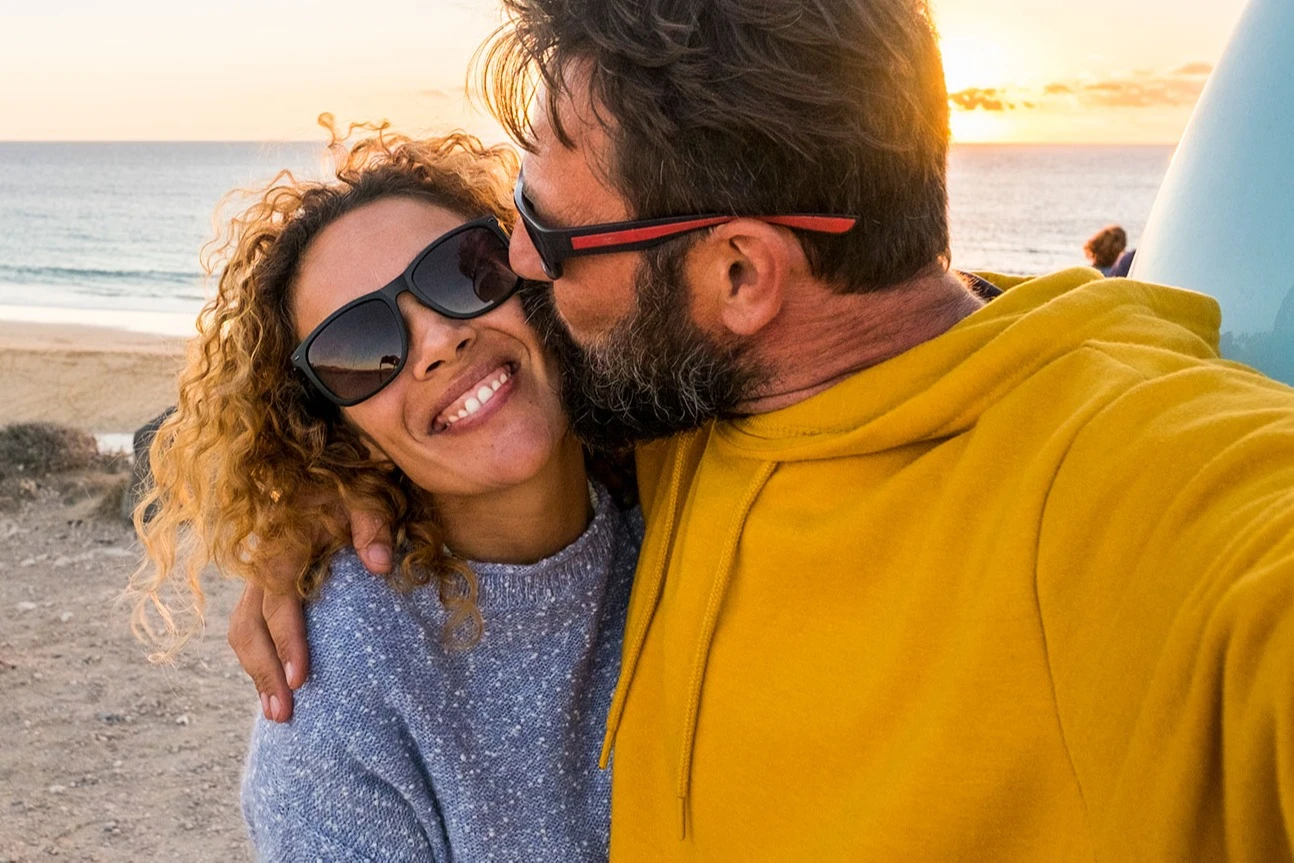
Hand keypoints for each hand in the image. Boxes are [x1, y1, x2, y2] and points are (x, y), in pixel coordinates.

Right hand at [227, 506, 395, 721]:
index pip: (278, 602)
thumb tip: (381, 564)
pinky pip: (250, 625)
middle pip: (248, 625)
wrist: (321, 467)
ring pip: (242, 629)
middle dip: (263, 672)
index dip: (287, 641)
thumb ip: (374, 525)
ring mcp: (259, 576)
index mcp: (282, 546)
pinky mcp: (265, 584)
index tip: (301, 679)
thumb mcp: (366, 496)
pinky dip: (259, 656)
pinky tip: (275, 684)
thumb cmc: (350, 485)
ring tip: (276, 713)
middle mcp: (261, 564)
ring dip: (256, 671)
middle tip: (283, 715)